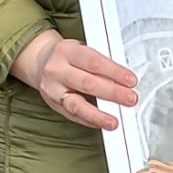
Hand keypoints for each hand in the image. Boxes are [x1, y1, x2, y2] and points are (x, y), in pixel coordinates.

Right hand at [11, 29, 137, 130]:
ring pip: (76, 104)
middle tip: (130, 99)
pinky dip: (89, 120)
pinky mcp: (52, 104)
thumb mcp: (82, 50)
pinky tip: (101, 123)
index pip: (94, 62)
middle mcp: (56, 70)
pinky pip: (72, 116)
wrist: (41, 62)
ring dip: (98, 114)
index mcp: (67, 51)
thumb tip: (124, 79)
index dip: (114, 72)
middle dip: (112, 93)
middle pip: (87, 83)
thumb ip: (101, 62)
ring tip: (113, 121)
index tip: (131, 80)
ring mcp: (52, 89)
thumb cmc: (69, 56)